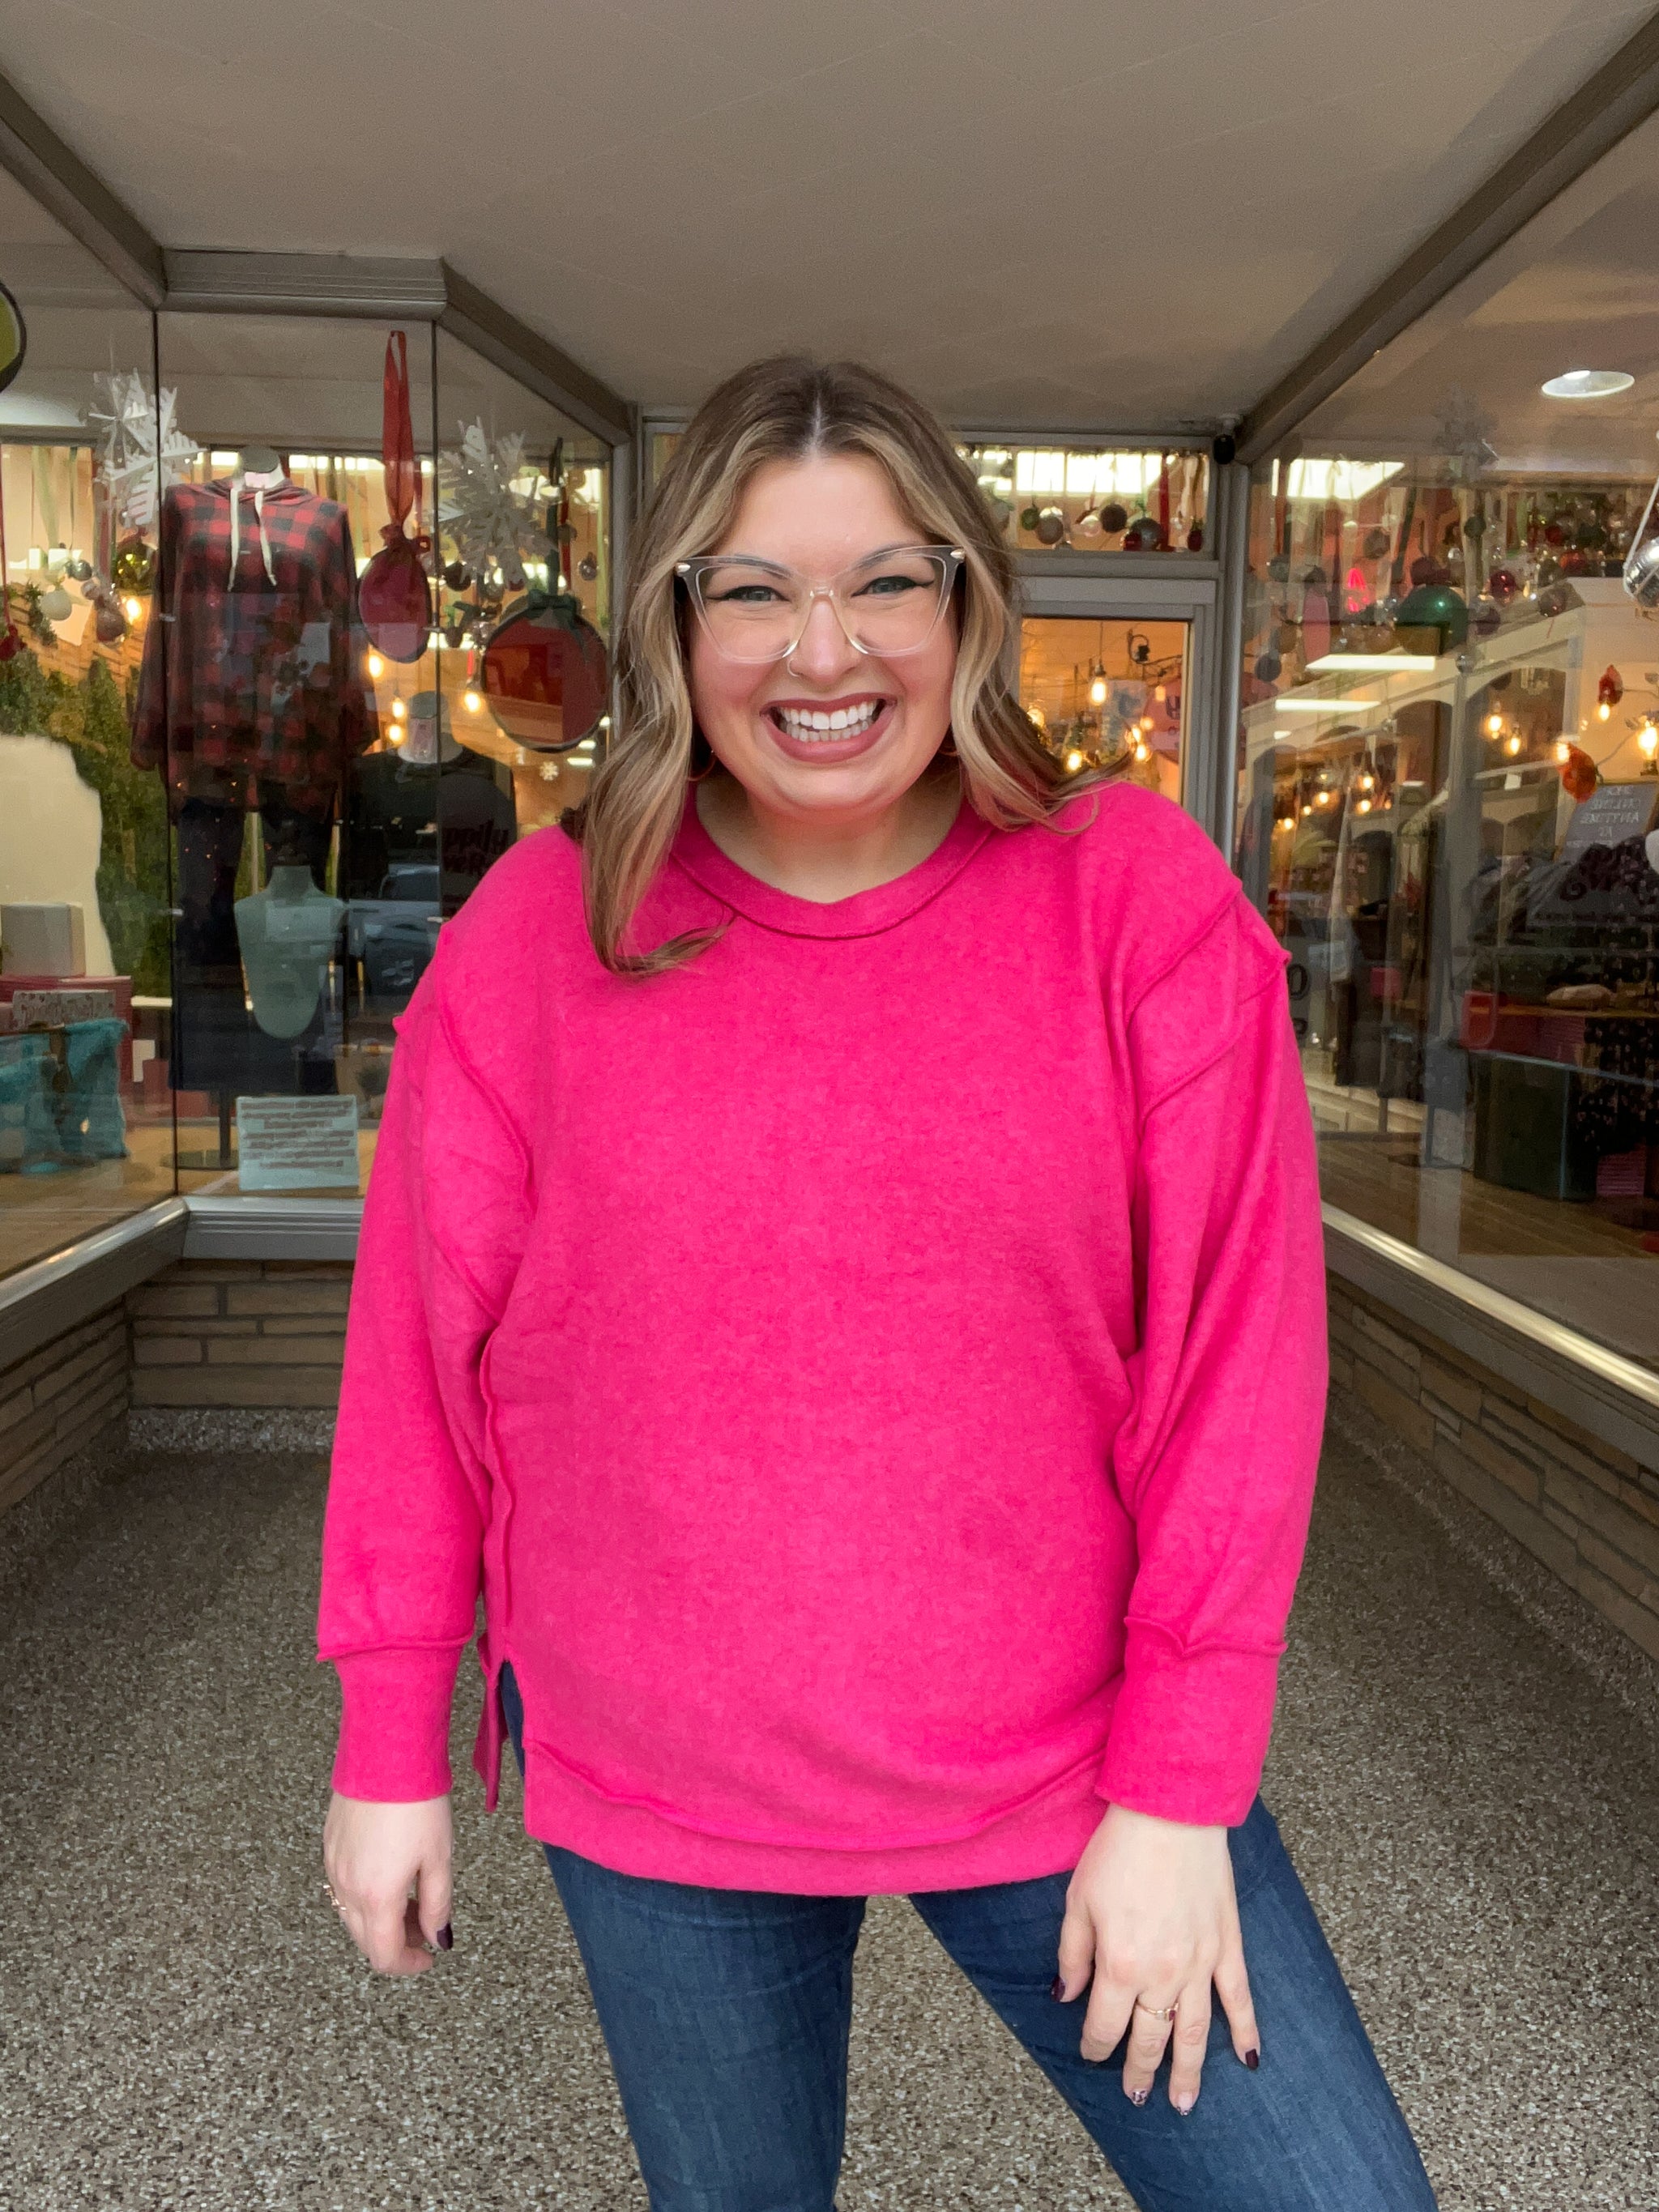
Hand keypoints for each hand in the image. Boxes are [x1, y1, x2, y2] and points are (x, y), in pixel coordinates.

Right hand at [322, 1791, 453, 1975]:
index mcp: (376, 1897)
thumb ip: (438, 1905)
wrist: (386, 1755)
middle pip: (365, 1940)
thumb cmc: (418, 1804)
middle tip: (426, 1926)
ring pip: (352, 1916)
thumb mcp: (439, 1858)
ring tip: (412, 1898)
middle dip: (397, 1943)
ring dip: (380, 1920)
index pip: (384, 1955)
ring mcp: (333, 1867)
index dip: (409, 1965)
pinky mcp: (329, 1846)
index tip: (429, 1957)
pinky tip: (390, 1875)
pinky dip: (365, 1896)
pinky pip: (342, 1887)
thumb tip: (439, 1938)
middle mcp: (347, 1888)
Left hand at [1056, 1802, 1258, 2112]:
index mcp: (1121, 1965)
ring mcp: (1201, 1964)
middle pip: (1150, 2038)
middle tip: (1136, 2097)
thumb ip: (1072, 1956)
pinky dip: (1246, 2032)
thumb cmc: (1118, 1852)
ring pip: (1195, 2033)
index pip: (1106, 2025)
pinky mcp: (1228, 1946)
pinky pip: (1239, 1998)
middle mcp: (1163, 1975)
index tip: (1091, 2052)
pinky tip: (1250, 2061)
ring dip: (1190, 2072)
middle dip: (1140, 2070)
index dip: (1095, 2044)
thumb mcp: (1078, 1901)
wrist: (1171, 1812)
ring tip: (1184, 2103)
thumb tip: (1065, 1997)